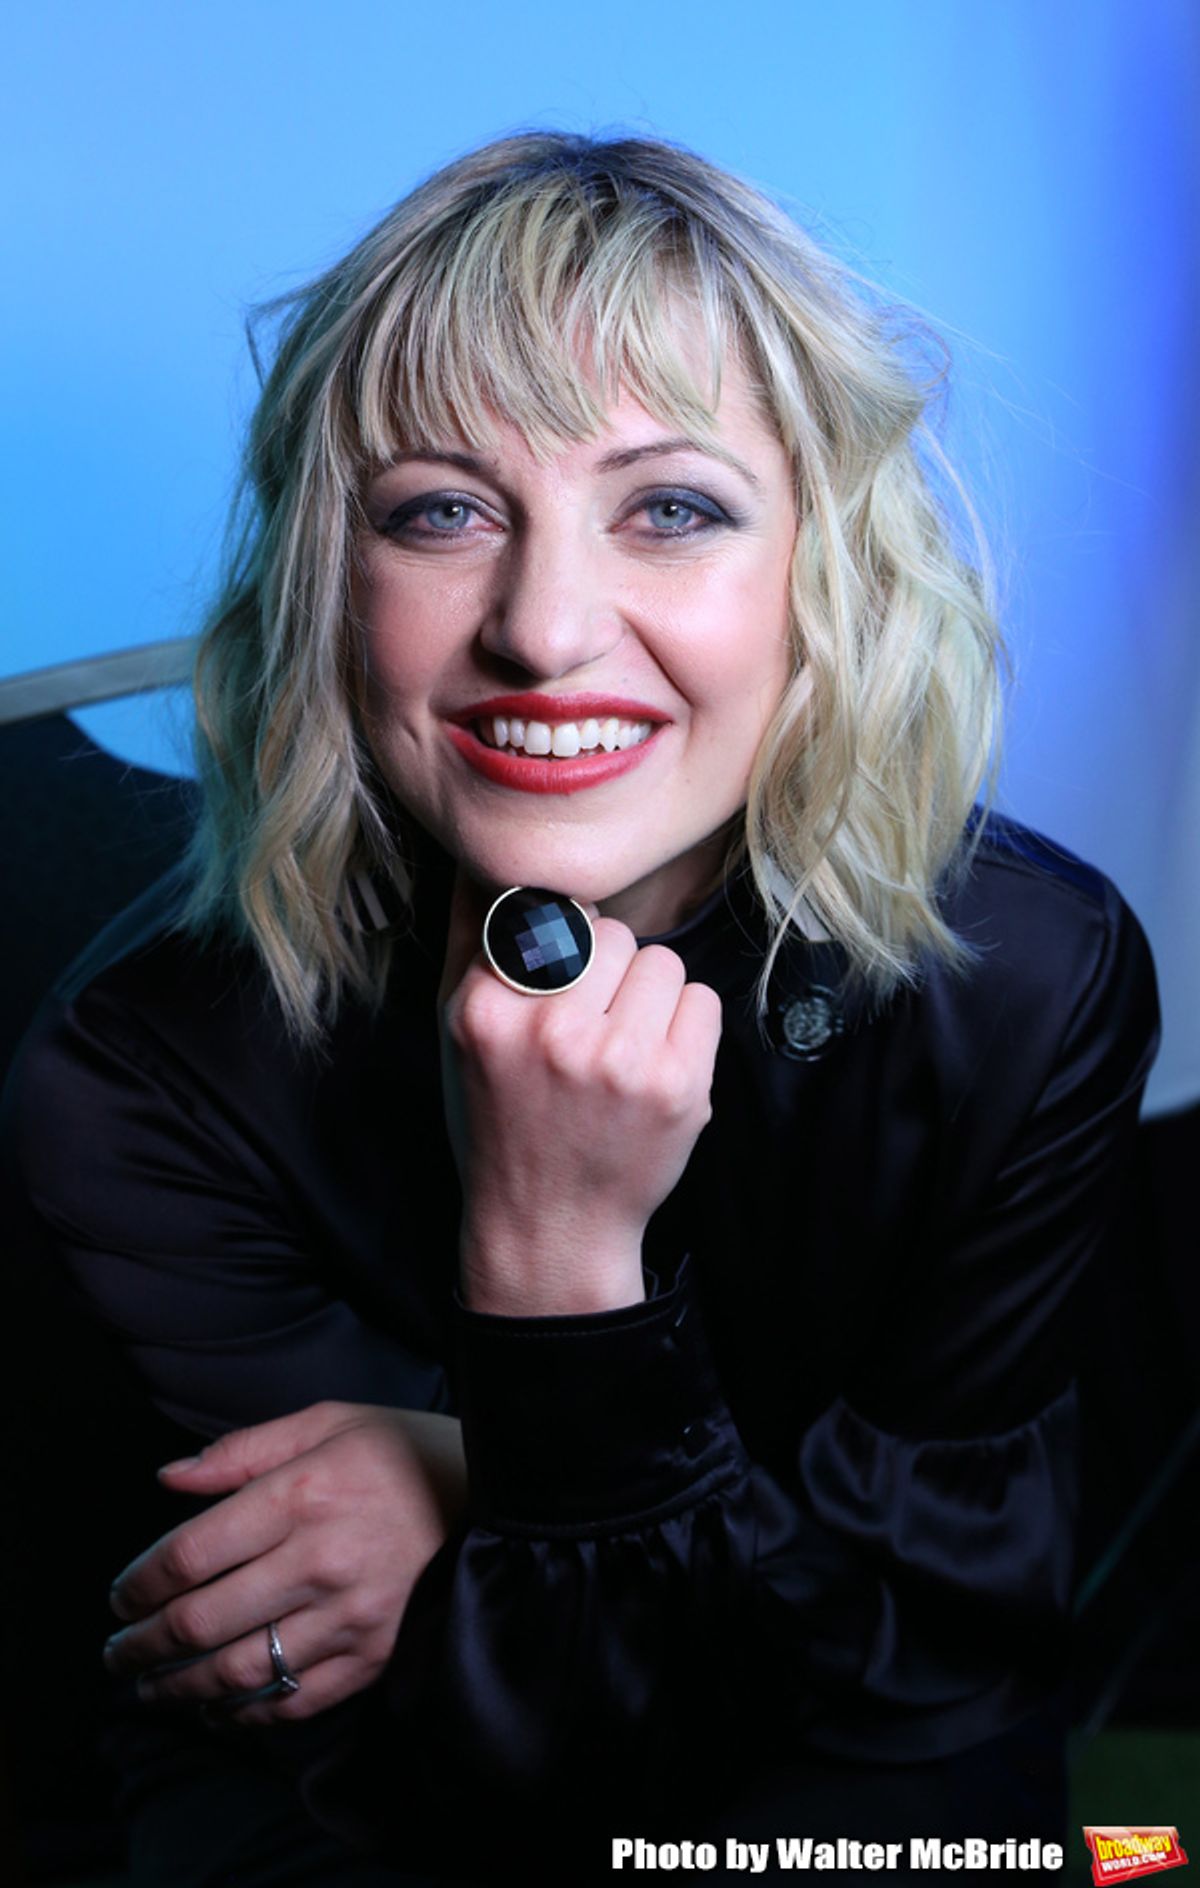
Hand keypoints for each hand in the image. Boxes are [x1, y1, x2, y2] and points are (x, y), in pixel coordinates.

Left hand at [103, 1400, 465, 1724]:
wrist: (508, 1495)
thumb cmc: (410, 1452)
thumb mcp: (332, 1421)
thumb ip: (245, 1450)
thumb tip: (171, 1479)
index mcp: (302, 1494)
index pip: (189, 1555)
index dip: (139, 1584)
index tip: (122, 1595)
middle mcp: (319, 1561)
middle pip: (200, 1622)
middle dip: (141, 1645)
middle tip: (118, 1652)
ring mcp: (349, 1617)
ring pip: (237, 1671)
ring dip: (178, 1688)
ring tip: (152, 1687)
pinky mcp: (375, 1655)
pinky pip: (294, 1700)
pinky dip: (245, 1714)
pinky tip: (219, 1707)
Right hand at [439, 874, 722, 1316]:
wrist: (548, 1228)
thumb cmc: (501, 1119)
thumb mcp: (458, 1032)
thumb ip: (470, 938)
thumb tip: (482, 856)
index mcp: (488, 1011)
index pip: (552, 914)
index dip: (564, 948)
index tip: (559, 988)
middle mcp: (551, 1032)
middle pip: (613, 933)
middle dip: (610, 973)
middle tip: (588, 1030)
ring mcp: (617, 1061)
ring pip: (662, 962)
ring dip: (650, 999)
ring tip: (620, 1051)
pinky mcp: (675, 1086)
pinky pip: (701, 1000)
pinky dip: (685, 1029)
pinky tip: (652, 1070)